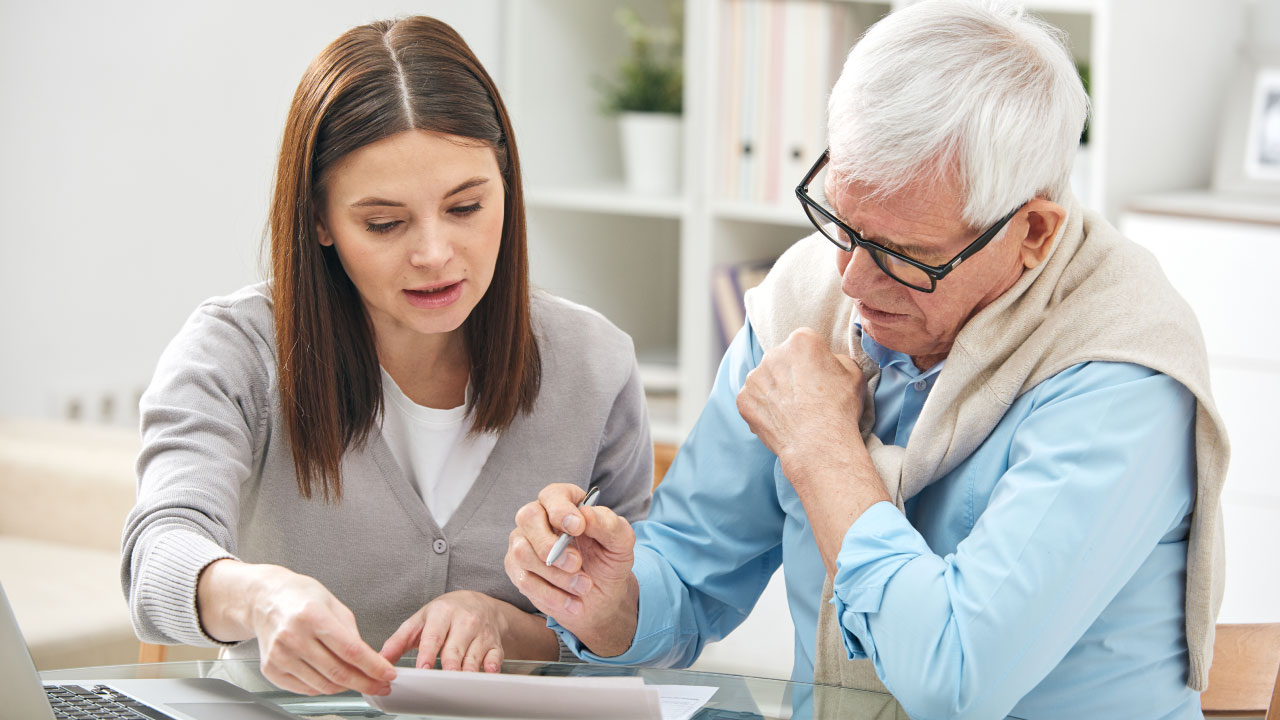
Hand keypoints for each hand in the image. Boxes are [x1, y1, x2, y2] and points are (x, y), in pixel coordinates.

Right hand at [197, 560, 395, 695]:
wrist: (264, 600)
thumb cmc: (300, 597)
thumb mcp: (333, 604)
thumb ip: (351, 633)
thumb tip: (368, 660)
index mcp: (312, 616)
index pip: (351, 650)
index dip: (373, 667)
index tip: (388, 674)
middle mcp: (293, 636)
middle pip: (338, 672)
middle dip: (365, 683)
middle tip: (380, 686)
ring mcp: (280, 655)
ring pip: (323, 685)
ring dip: (346, 688)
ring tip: (359, 682)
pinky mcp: (271, 669)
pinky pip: (305, 689)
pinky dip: (324, 688)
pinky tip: (333, 680)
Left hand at [379, 591, 509, 671]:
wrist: (478, 602)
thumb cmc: (445, 614)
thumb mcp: (420, 620)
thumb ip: (399, 640)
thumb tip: (380, 659)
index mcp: (441, 613)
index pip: (433, 635)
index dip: (428, 652)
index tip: (423, 667)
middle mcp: (463, 621)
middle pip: (455, 647)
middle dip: (450, 663)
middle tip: (445, 677)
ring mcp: (481, 632)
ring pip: (475, 654)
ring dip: (469, 669)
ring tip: (462, 680)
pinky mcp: (494, 643)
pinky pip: (496, 656)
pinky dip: (493, 665)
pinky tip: (489, 672)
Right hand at [504, 483, 639, 657]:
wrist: (601, 597)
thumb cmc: (609, 560)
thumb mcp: (621, 543)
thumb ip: (609, 525)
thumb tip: (587, 514)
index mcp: (564, 502)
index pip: (552, 495)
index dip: (561, 510)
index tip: (578, 528)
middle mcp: (538, 519)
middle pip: (527, 518)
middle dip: (551, 544)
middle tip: (577, 563)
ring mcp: (523, 543)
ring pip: (523, 552)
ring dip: (556, 575)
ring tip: (584, 586)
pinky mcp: (518, 571)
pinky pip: (524, 581)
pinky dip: (552, 596)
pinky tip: (574, 603)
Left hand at [736, 327, 865, 475]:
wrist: (819, 446)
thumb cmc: (840, 410)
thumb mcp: (854, 374)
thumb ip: (837, 359)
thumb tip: (828, 361)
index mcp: (801, 341)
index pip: (804, 343)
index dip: (813, 360)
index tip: (819, 377)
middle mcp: (773, 354)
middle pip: (782, 359)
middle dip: (791, 373)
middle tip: (805, 397)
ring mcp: (754, 377)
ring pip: (765, 379)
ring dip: (775, 390)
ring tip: (793, 411)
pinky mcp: (743, 400)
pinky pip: (753, 400)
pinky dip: (763, 408)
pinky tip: (780, 420)